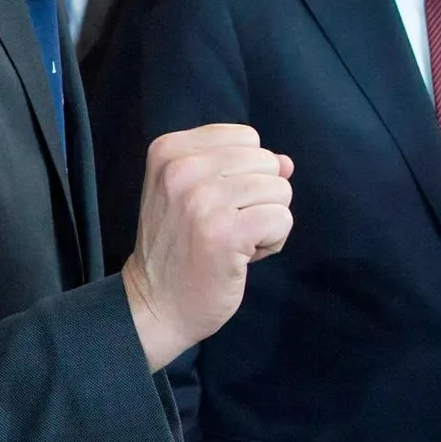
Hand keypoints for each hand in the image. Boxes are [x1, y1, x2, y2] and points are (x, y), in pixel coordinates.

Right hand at [122, 124, 293, 371]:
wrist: (155, 303)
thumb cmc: (178, 247)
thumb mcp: (193, 192)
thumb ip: (239, 169)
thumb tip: (286, 161)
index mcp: (170, 149)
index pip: (247, 138)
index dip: (244, 173)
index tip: (215, 203)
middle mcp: (182, 168)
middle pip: (267, 162)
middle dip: (259, 197)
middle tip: (224, 226)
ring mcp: (202, 199)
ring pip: (279, 190)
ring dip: (266, 221)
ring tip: (232, 242)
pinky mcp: (224, 231)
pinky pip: (282, 219)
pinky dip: (273, 241)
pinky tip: (243, 256)